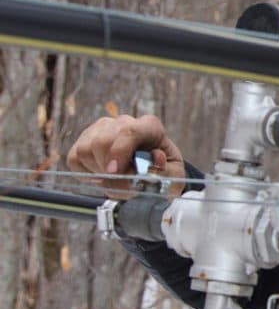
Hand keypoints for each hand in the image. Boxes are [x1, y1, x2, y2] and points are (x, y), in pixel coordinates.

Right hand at [67, 115, 185, 197]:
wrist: (152, 172)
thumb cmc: (163, 172)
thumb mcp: (173, 175)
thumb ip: (165, 171)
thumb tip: (156, 159)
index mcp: (150, 127)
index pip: (130, 131)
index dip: (119, 152)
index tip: (114, 172)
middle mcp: (123, 122)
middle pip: (102, 141)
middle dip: (108, 170)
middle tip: (121, 186)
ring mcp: (102, 129)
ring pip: (86, 149)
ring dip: (98, 172)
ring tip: (115, 180)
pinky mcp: (85, 141)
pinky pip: (75, 158)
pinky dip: (86, 173)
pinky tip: (103, 177)